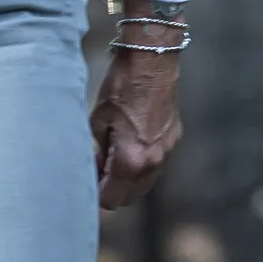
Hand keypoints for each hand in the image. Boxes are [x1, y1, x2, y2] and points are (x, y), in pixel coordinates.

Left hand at [94, 39, 182, 206]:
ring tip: (113, 157)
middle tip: (98, 169)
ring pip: (145, 183)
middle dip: (113, 189)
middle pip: (130, 196)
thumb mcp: (97, 120)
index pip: (112, 199)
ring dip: (128, 179)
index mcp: (131, 160)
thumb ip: (97, 151)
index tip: (88, 180)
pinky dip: (142, 164)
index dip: (97, 194)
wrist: (152, 62)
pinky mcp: (174, 139)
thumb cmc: (120, 88)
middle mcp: (153, 162)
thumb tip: (97, 167)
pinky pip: (156, 165)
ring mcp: (167, 152)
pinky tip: (130, 145)